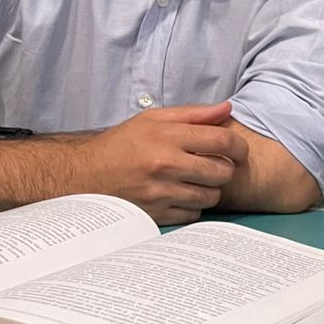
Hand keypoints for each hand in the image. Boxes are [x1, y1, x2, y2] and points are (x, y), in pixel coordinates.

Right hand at [77, 102, 248, 224]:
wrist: (84, 174)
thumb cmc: (122, 144)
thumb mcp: (153, 119)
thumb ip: (193, 114)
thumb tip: (227, 109)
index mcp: (168, 137)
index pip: (222, 141)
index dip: (239, 147)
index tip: (239, 151)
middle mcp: (166, 164)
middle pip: (222, 171)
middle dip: (225, 168)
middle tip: (215, 165)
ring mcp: (161, 192)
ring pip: (210, 196)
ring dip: (210, 189)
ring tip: (196, 180)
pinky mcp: (155, 214)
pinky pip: (193, 215)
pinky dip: (192, 206)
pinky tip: (181, 195)